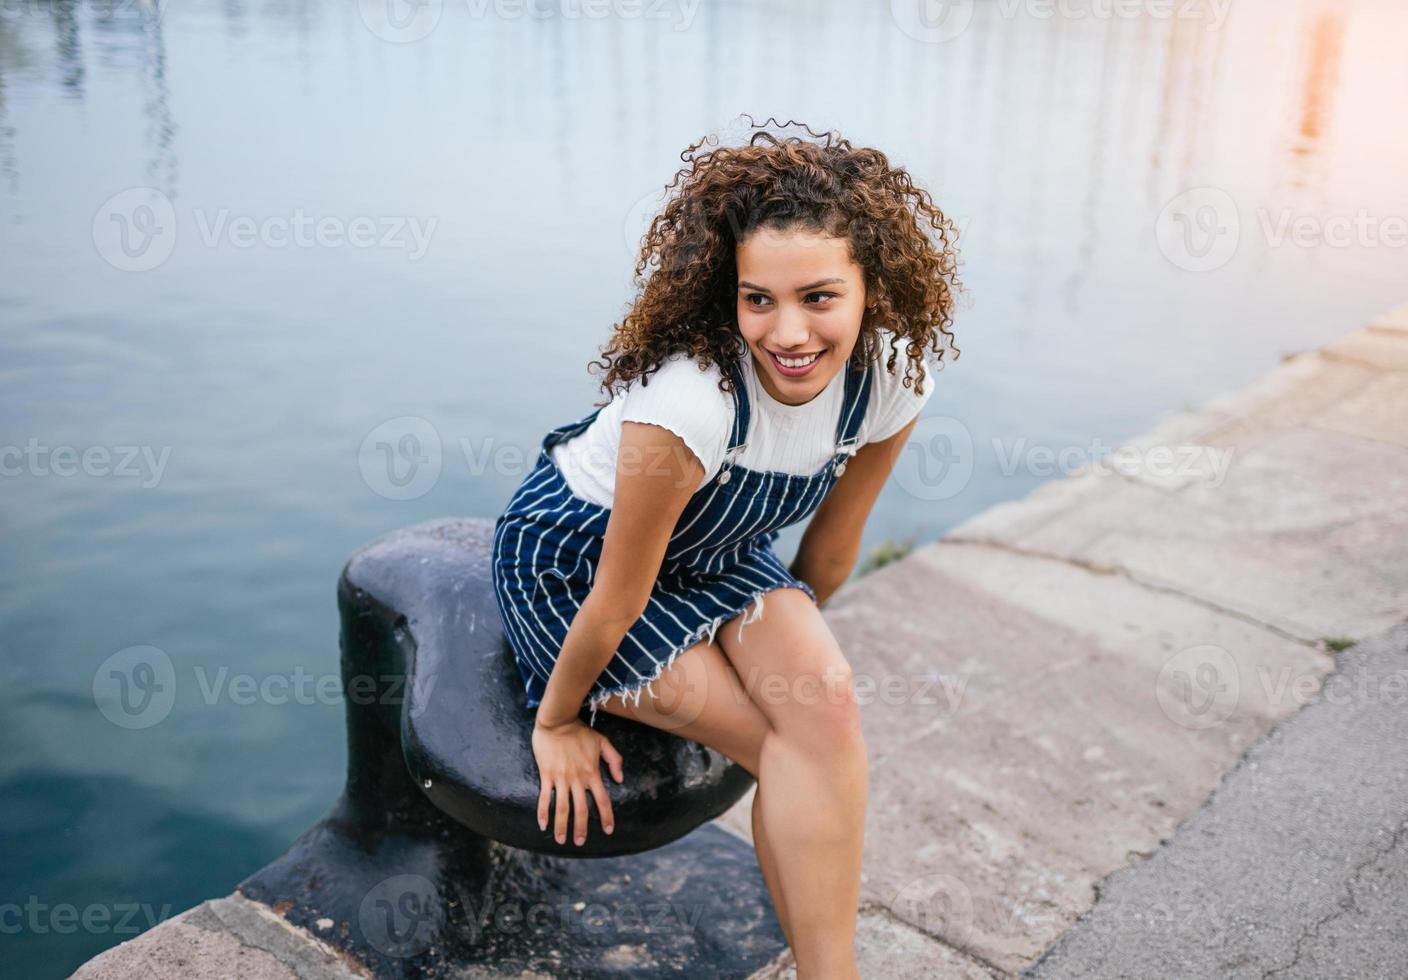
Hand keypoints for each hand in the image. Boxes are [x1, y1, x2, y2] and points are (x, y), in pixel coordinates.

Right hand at [531, 715, 624, 845]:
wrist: (558, 720)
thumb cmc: (580, 731)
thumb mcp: (602, 742)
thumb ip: (614, 760)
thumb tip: (620, 780)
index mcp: (592, 772)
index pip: (602, 799)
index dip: (607, 816)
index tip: (609, 830)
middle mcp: (577, 778)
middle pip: (581, 809)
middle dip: (581, 828)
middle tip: (580, 842)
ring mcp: (561, 778)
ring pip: (562, 807)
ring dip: (562, 826)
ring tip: (561, 840)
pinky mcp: (547, 775)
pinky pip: (545, 797)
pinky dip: (543, 812)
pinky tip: (543, 825)